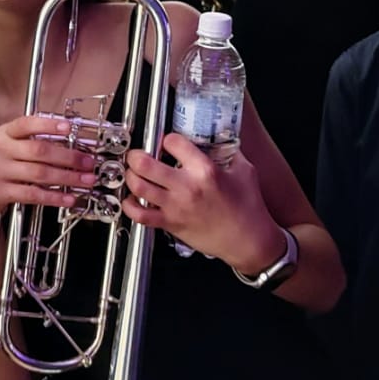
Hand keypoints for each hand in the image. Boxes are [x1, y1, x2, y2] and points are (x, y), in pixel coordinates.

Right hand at [0, 115, 97, 225]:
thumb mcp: (8, 148)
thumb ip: (32, 142)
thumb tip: (70, 145)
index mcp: (3, 133)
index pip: (27, 124)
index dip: (48, 125)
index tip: (69, 128)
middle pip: (39, 151)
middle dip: (69, 157)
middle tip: (88, 162)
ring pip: (40, 174)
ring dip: (68, 178)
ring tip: (85, 180)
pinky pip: (33, 194)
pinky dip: (54, 197)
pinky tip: (68, 198)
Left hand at [122, 131, 284, 270]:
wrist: (248, 240)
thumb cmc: (248, 208)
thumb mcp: (244, 171)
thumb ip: (230, 152)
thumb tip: (221, 139)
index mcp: (205, 171)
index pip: (173, 142)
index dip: (168, 139)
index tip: (168, 142)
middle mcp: (187, 187)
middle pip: (145, 164)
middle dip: (136, 155)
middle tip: (137, 155)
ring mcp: (176, 207)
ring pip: (138, 186)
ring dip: (131, 176)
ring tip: (134, 173)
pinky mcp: (170, 224)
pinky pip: (140, 215)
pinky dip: (130, 206)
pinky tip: (132, 199)